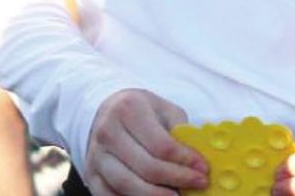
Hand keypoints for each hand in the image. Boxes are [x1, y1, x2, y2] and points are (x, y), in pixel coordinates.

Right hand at [83, 88, 208, 194]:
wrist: (106, 110)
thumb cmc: (140, 111)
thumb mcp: (162, 109)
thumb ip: (179, 131)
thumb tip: (197, 161)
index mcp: (128, 109)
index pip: (161, 145)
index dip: (186, 161)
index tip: (203, 169)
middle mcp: (108, 131)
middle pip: (147, 168)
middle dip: (177, 180)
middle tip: (198, 184)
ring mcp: (97, 155)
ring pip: (127, 186)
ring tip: (177, 195)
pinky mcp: (91, 175)